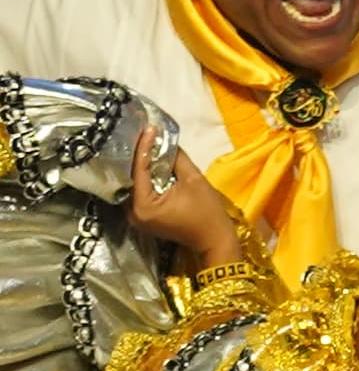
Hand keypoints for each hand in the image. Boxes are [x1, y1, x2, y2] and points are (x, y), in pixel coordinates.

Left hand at [126, 125, 241, 268]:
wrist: (216, 242)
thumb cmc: (208, 214)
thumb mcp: (194, 181)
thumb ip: (176, 158)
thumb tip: (164, 139)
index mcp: (143, 205)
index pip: (138, 170)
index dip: (144, 147)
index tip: (149, 128)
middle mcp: (132, 212)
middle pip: (131, 177)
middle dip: (138, 155)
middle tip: (144, 134)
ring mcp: (136, 217)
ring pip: (134, 184)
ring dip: (140, 166)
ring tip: (146, 145)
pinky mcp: (143, 217)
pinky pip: (139, 193)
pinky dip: (144, 179)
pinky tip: (151, 164)